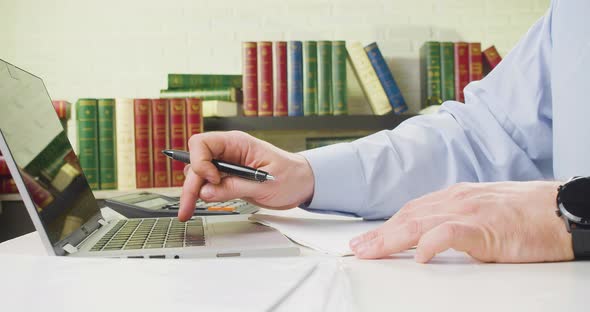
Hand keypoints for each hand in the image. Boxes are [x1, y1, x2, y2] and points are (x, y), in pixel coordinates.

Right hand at [178, 131, 314, 220]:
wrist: (305, 183)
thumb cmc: (292, 176)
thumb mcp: (265, 185)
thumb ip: (235, 187)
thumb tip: (207, 192)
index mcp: (238, 143)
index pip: (203, 144)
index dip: (200, 162)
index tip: (212, 179)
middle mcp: (229, 151)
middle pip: (196, 162)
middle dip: (190, 185)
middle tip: (186, 208)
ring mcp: (228, 165)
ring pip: (198, 174)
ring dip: (192, 191)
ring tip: (190, 209)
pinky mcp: (229, 178)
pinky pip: (208, 183)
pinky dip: (201, 194)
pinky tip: (198, 205)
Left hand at [349, 181, 573, 262]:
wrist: (560, 209)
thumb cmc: (525, 215)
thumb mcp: (481, 214)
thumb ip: (455, 222)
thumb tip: (430, 240)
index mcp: (455, 198)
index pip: (411, 211)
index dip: (386, 226)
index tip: (367, 240)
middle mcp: (457, 200)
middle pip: (408, 217)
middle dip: (379, 234)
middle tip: (357, 249)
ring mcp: (470, 212)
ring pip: (420, 222)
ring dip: (391, 238)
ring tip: (370, 252)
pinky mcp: (486, 227)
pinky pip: (453, 233)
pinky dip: (433, 242)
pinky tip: (420, 255)